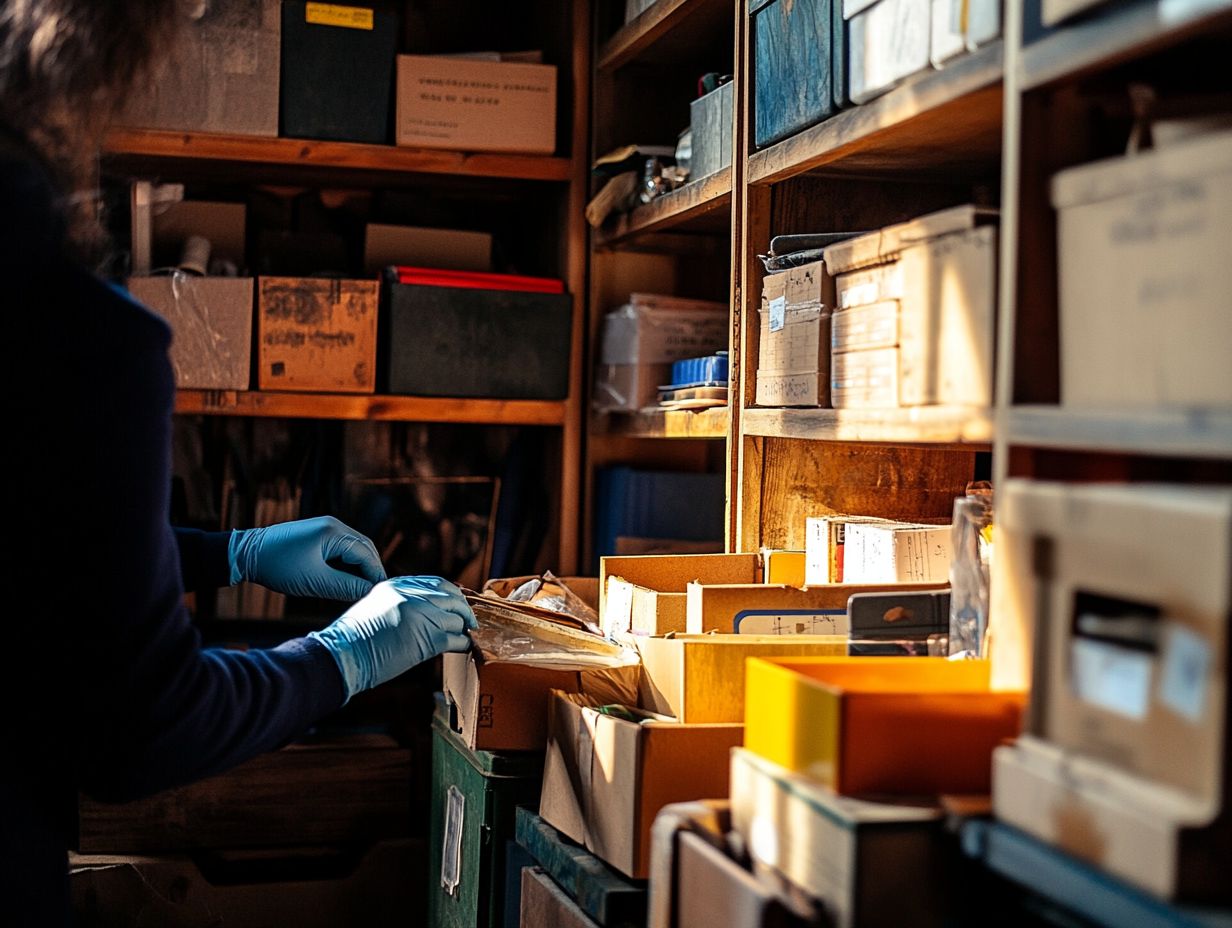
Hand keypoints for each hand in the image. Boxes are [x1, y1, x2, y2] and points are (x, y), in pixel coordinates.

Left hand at [228, 516, 385, 601]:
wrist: (245, 554)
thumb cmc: (278, 567)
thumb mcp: (315, 581)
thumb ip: (346, 587)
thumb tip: (370, 592)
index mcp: (334, 532)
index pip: (366, 555)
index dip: (376, 575)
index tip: (381, 595)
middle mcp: (333, 525)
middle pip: (364, 548)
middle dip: (371, 570)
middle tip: (375, 593)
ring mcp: (325, 527)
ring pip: (353, 548)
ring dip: (359, 567)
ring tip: (362, 588)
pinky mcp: (317, 534)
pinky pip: (341, 548)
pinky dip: (347, 563)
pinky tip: (346, 579)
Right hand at [308, 576, 476, 700]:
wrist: (342, 655)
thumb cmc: (353, 639)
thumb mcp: (376, 607)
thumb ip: (401, 603)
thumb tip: (427, 613)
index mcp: (397, 584)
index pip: (436, 583)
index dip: (451, 595)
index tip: (457, 605)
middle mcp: (411, 594)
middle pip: (452, 597)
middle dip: (464, 610)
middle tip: (469, 622)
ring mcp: (422, 613)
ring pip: (457, 618)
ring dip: (463, 629)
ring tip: (464, 636)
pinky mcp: (428, 637)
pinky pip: (456, 639)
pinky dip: (463, 645)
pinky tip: (462, 648)